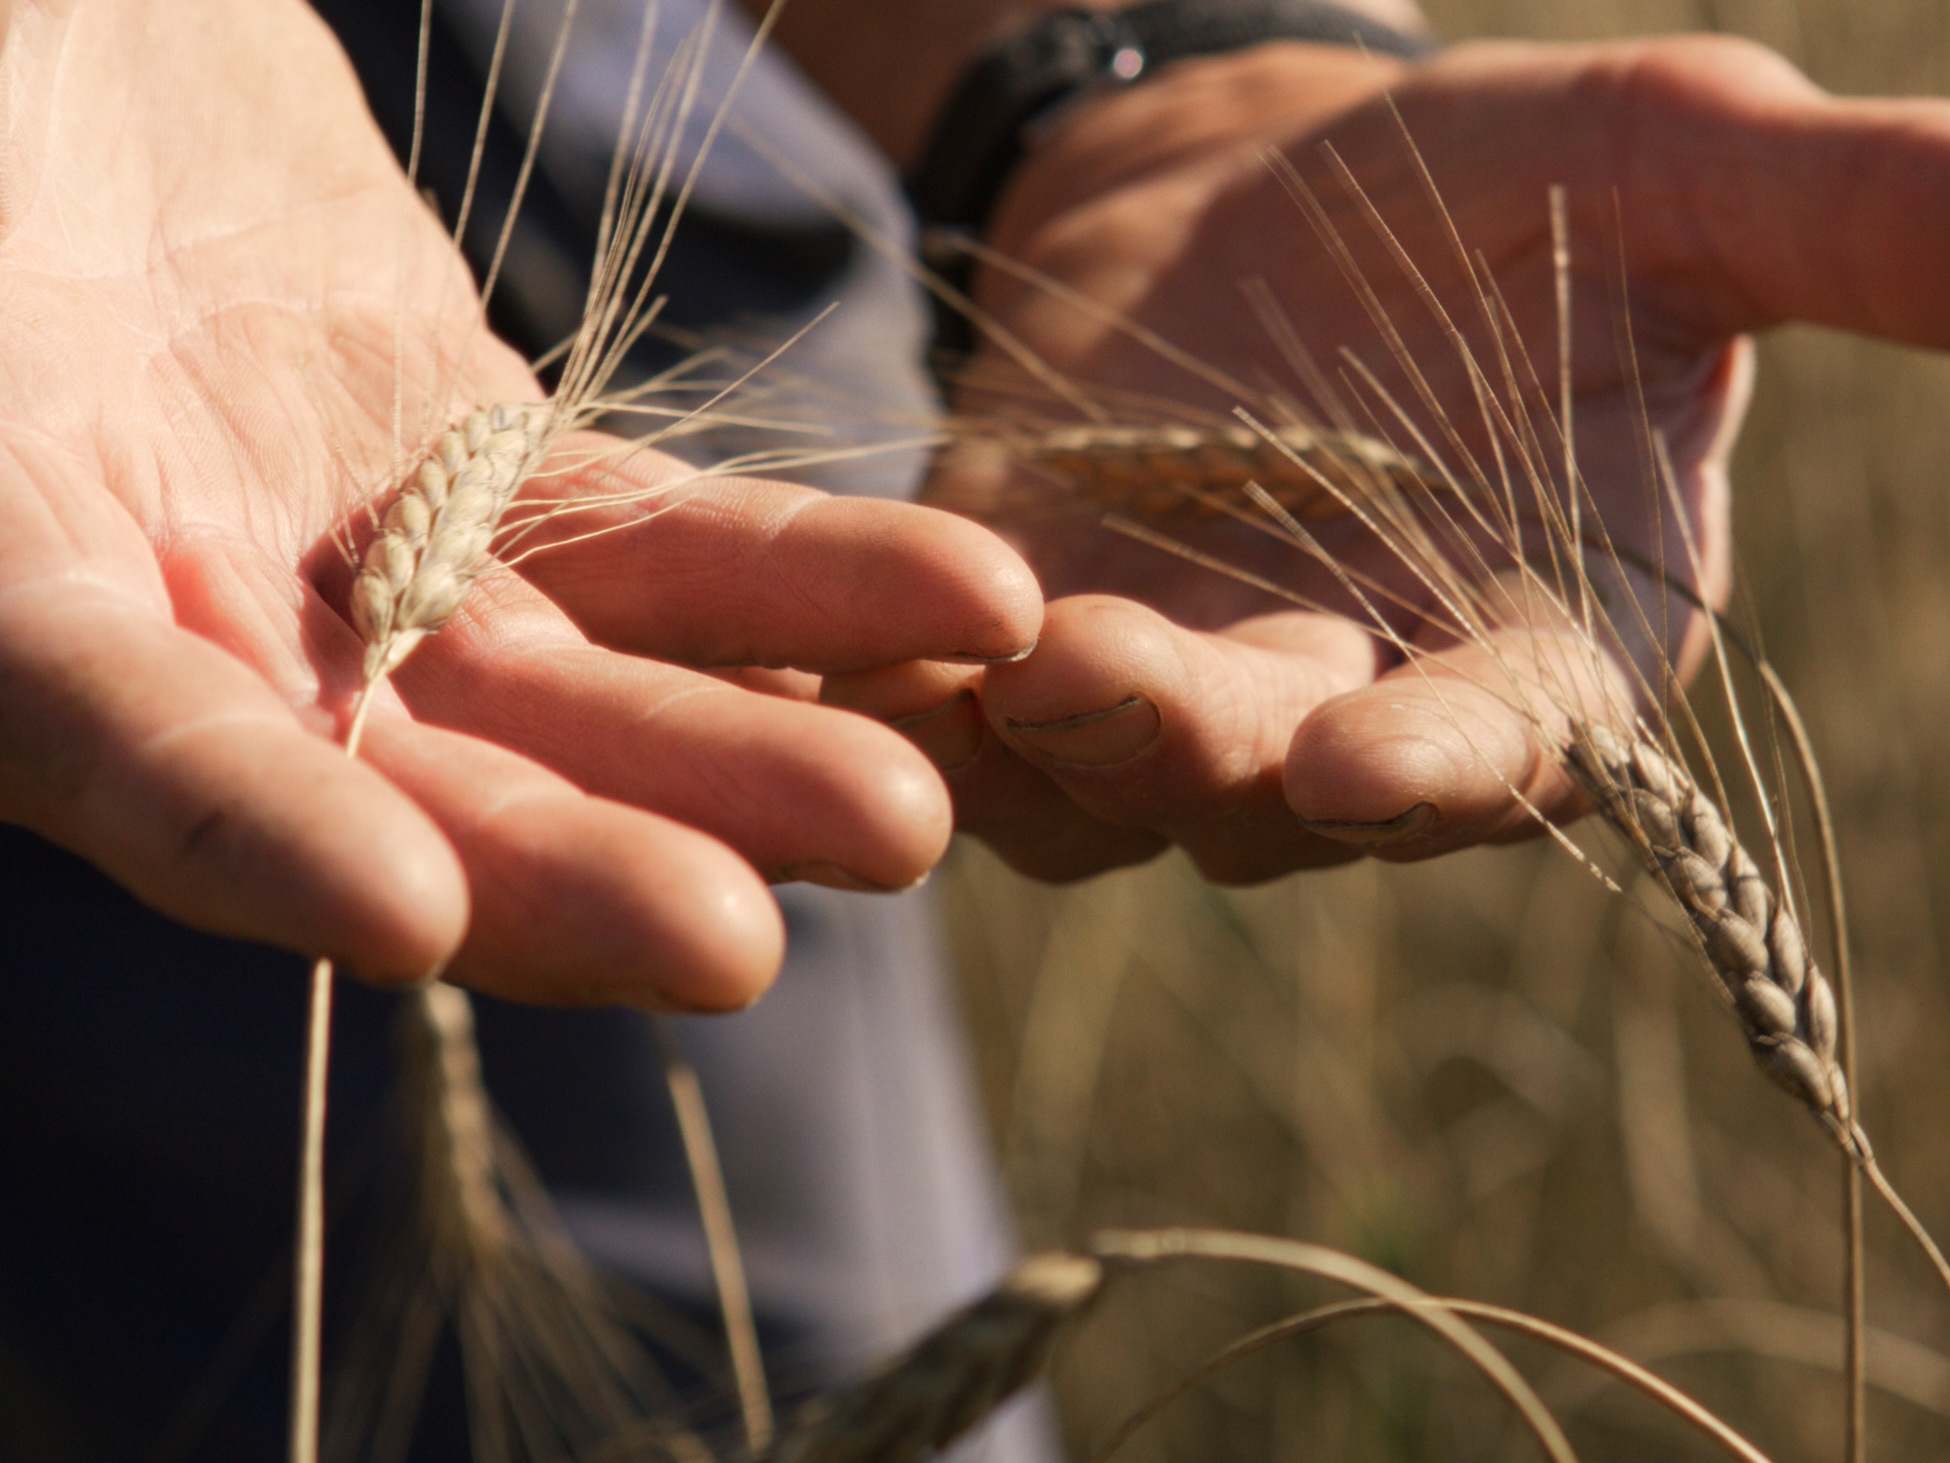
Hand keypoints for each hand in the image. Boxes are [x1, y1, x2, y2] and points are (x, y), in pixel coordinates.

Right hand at [0, 0, 1039, 1005]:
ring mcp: (353, 552)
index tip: (407, 916)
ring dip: (744, 751)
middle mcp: (194, 636)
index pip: (134, 764)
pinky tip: (957, 616)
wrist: (48, 24)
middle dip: (573, 863)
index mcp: (6, 618)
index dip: (258, 841)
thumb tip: (20, 618)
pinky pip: (664, 542)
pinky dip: (801, 585)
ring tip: (918, 814)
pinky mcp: (482, 451)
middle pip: (401, 785)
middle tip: (746, 948)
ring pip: (572, 685)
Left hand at [899, 35, 1949, 881]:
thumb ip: (1883, 226)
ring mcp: (1202, 702)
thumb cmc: (1516, 188)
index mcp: (1561, 642)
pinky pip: (971, 719)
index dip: (1450, 768)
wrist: (1278, 185)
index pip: (1520, 749)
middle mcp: (1384, 713)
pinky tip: (844, 620)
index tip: (1362, 763)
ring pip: (1114, 788)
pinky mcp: (1040, 652)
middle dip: (1212, 751)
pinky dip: (913, 685)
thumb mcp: (1695, 168)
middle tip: (1125, 684)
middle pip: (1294, 794)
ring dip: (1044, 737)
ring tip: (980, 639)